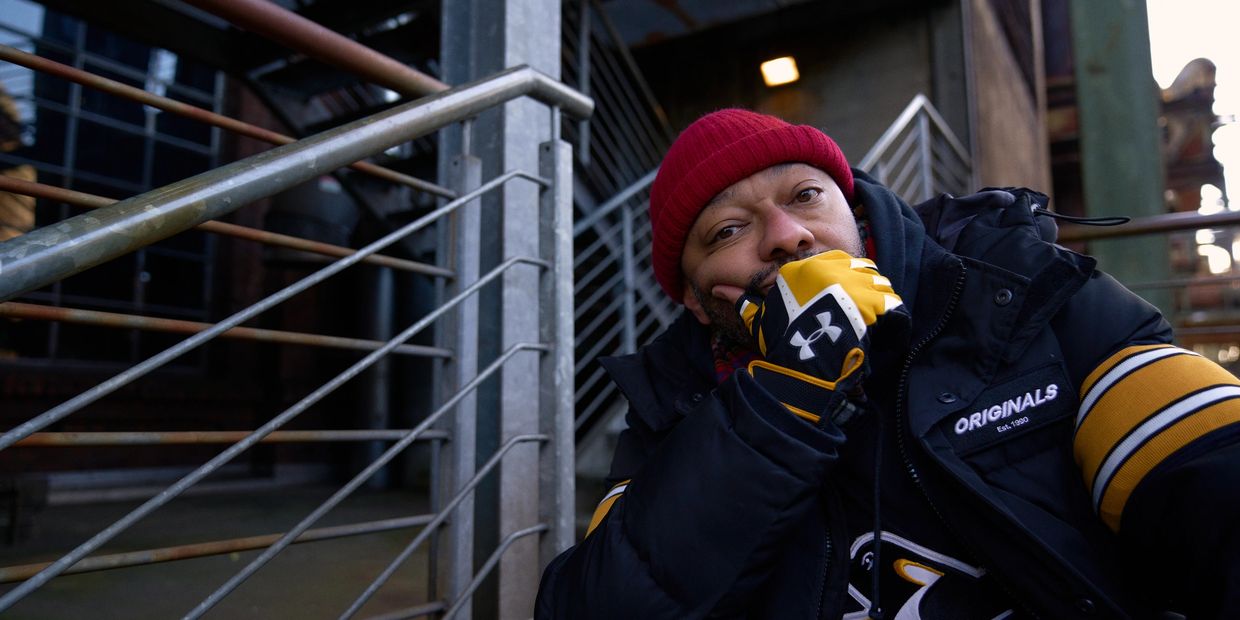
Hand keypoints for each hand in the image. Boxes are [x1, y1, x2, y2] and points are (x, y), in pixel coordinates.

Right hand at [736, 250, 904, 426]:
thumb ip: (742, 301)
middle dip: (852, 284)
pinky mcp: (878, 300)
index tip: (829, 300)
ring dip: (870, 294)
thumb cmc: (786, 341)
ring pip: (871, 278)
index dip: (829, 280)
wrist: (812, 365)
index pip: (823, 261)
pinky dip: (887, 310)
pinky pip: (889, 297)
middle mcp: (832, 268)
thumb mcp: (761, 320)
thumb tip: (717, 288)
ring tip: (864, 314)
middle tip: (848, 308)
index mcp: (804, 269)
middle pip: (849, 266)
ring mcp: (857, 282)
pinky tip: (878, 323)